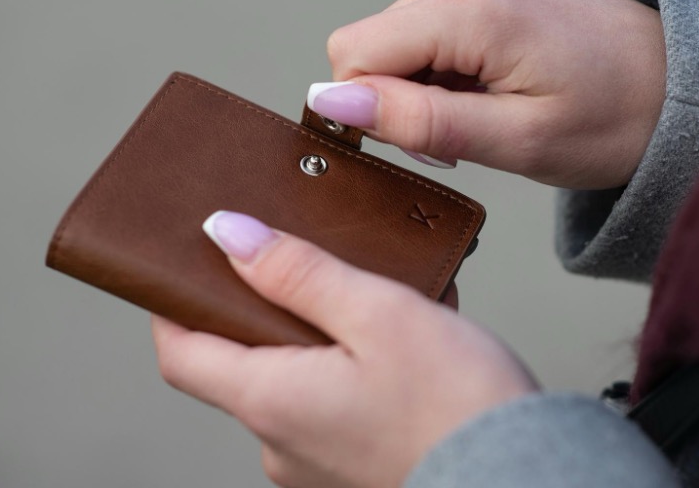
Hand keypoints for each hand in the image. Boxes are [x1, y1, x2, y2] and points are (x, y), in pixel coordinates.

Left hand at [152, 211, 537, 487]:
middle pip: (240, 361)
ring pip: (293, 379)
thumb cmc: (459, 406)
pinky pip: (331, 405)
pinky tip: (399, 344)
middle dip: (268, 308)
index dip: (172, 303)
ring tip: (376, 302)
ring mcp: (316, 463)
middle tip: (310, 265)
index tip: (184, 263)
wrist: (525, 478)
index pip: (180, 351)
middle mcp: (281, 441)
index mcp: (271, 400)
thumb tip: (226, 234)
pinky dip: (350, 367)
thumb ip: (298, 272)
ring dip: (321, 335)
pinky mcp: (351, 468)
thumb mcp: (378, 314)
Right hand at [310, 0, 665, 188]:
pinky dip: (439, 69)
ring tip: (482, 111)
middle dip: (395, 100)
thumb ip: (419, 122)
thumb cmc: (614, 118)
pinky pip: (421, 28)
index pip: (353, 53)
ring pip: (390, 39)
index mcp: (472, 8)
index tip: (427, 143)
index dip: (369, 110)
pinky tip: (485, 87)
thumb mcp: (516, 141)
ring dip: (419, 87)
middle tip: (461, 134)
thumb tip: (331, 103)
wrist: (676, 83)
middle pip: (366, 44)